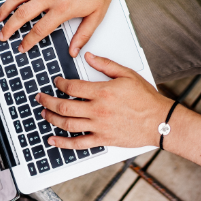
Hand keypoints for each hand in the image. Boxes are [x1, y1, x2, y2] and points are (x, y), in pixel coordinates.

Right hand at [0, 0, 124, 55]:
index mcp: (63, 9)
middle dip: (10, 28)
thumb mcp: (97, 14)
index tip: (22, 47)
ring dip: (5, 8)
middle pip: (23, 15)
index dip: (28, 41)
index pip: (40, 30)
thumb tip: (74, 51)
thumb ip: (84, 34)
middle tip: (3, 35)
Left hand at [36, 52, 172, 148]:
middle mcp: (97, 110)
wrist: (160, 121)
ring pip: (67, 124)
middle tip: (40, 98)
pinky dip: (63, 143)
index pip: (72, 87)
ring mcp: (99, 127)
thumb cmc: (146, 99)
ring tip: (44, 114)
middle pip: (64, 105)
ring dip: (52, 118)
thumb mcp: (127, 74)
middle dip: (47, 101)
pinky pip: (78, 143)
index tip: (56, 81)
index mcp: (102, 92)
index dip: (60, 83)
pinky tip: (53, 140)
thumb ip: (106, 65)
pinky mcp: (103, 140)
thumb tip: (89, 56)